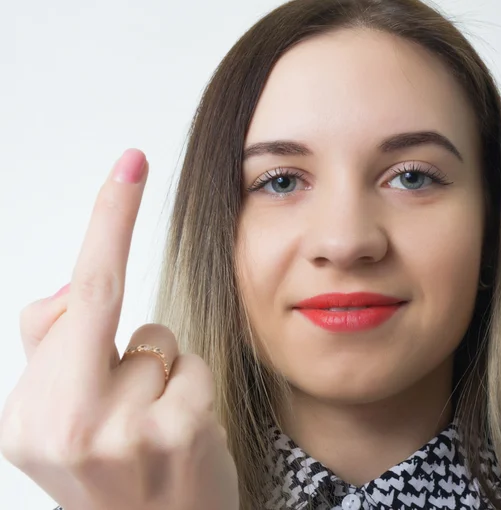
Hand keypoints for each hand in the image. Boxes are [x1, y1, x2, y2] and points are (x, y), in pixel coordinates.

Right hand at [0, 149, 238, 509]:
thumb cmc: (111, 473)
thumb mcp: (57, 421)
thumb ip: (53, 347)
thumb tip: (68, 294)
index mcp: (29, 415)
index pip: (73, 296)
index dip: (106, 220)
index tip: (129, 163)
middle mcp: (67, 423)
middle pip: (104, 303)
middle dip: (116, 294)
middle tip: (129, 188)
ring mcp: (128, 432)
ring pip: (159, 340)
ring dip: (157, 369)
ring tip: (149, 423)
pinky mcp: (182, 434)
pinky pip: (193, 367)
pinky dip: (188, 388)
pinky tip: (178, 433)